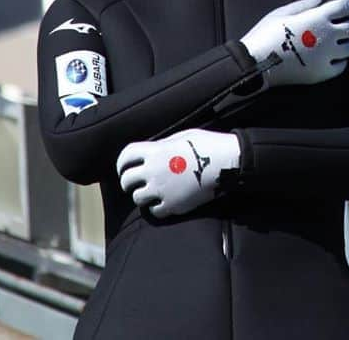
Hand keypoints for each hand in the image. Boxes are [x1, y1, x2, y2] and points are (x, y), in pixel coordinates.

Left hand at [117, 129, 239, 218]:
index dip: (122, 162)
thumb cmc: (207, 144)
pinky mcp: (173, 205)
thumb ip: (162, 145)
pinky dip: (156, 207)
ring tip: (150, 192)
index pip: (126, 155)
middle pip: (127, 180)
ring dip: (141, 195)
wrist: (226, 163)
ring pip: (137, 198)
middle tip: (134, 182)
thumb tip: (151, 152)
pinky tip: (163, 200)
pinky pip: (154, 211)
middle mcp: (154, 171)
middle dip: (128, 181)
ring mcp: (162, 190)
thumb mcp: (182, 136)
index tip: (124, 167)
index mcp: (156, 151)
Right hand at [239, 0, 348, 86]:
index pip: (346, 6)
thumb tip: (320, 2)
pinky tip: (327, 58)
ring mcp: (327, 56)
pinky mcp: (322, 73)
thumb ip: (304, 5)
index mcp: (318, 17)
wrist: (256, 63)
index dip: (343, 7)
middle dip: (346, 24)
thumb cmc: (266, 34)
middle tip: (335, 27)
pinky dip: (338, 61)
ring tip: (329, 44)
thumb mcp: (282, 12)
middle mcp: (328, 35)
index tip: (336, 11)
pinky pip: (342, 66)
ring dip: (343, 43)